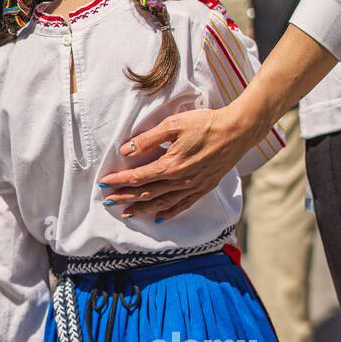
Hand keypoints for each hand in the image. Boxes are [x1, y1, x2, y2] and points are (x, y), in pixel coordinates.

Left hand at [99, 106, 257, 220]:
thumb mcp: (173, 124)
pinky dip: (169, 212)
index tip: (104, 184)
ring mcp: (193, 186)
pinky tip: (160, 218)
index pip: (138, 176)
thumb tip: (126, 151)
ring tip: (128, 213)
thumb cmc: (205, 124)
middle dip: (125, 197)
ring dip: (143, 209)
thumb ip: (148, 140)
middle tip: (108, 201)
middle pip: (146, 193)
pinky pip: (183, 205)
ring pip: (162, 203)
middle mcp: (180, 180)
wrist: (236, 132)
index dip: (119, 181)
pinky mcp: (204, 188)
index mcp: (170, 165)